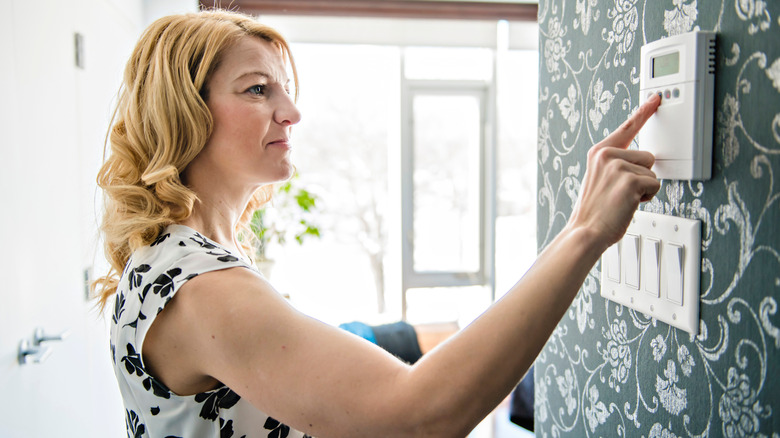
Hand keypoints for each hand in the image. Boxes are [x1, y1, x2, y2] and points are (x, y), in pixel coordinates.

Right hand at [568, 93, 661, 248]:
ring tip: (622, 199)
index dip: (644, 111)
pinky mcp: (630, 181)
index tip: (657, 98)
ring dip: (643, 189)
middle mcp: (607, 155)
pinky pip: (654, 185)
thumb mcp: (601, 178)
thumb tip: (641, 161)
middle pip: (648, 156)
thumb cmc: (595, 211)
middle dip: (641, 175)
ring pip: (652, 172)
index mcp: (599, 152)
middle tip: (620, 192)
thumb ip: (617, 163)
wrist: (586, 231)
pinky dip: (646, 198)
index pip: (628, 127)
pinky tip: (627, 204)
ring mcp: (618, 167)